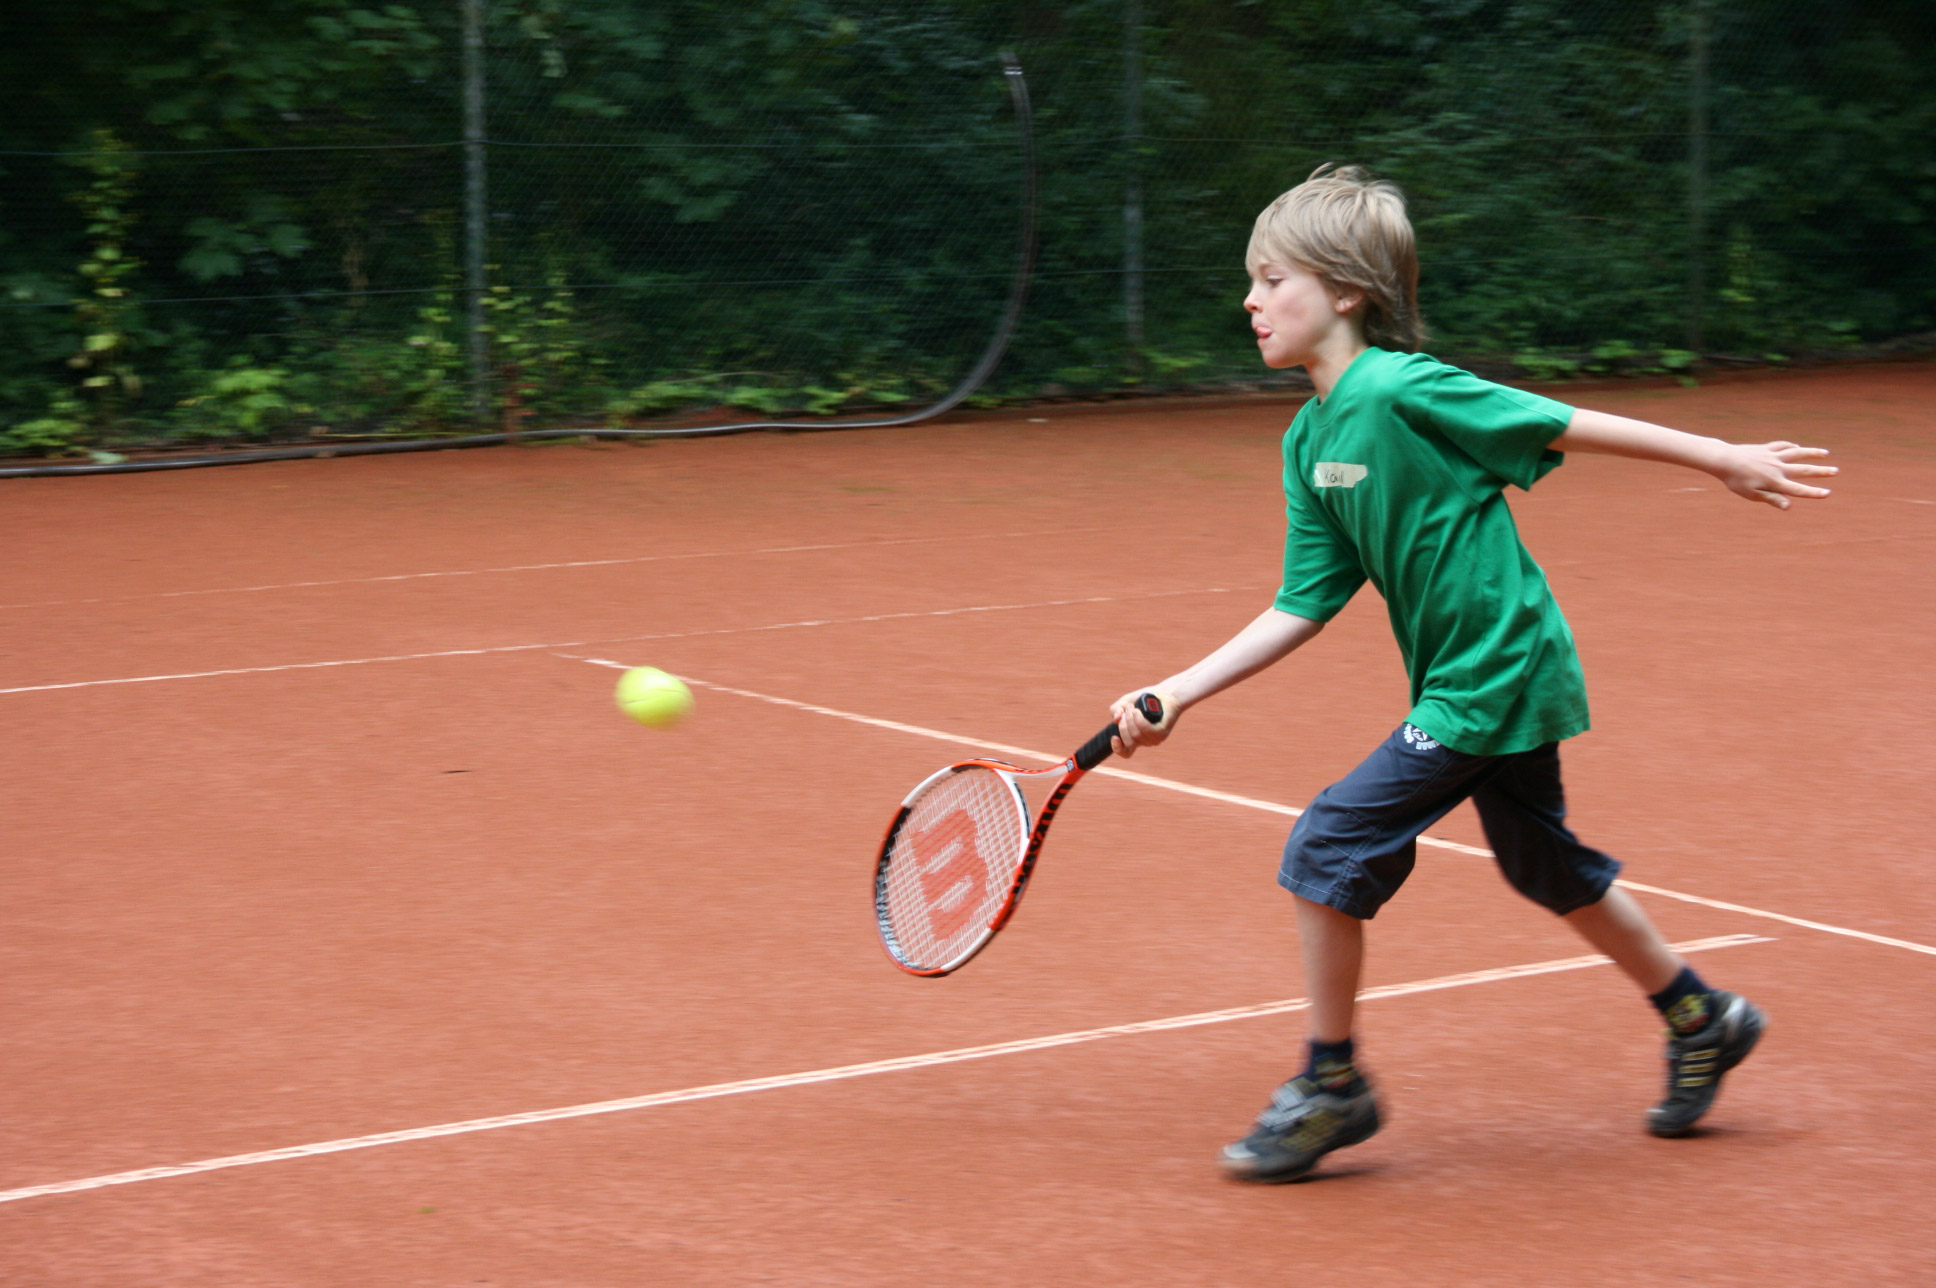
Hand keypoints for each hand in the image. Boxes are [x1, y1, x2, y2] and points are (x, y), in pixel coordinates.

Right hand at [1109, 688, 1179, 757]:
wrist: (1164, 693)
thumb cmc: (1144, 700)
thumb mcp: (1125, 703)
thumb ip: (1116, 709)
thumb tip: (1116, 719)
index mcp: (1135, 738)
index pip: (1126, 753)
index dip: (1117, 748)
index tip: (1114, 737)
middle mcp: (1145, 741)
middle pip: (1129, 742)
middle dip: (1123, 725)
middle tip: (1127, 710)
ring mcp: (1154, 738)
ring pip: (1136, 735)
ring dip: (1130, 718)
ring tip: (1133, 707)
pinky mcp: (1162, 732)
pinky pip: (1147, 730)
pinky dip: (1140, 720)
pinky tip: (1138, 711)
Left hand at [1713, 441, 1835, 508]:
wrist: (1724, 460)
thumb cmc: (1736, 481)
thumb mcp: (1752, 494)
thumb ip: (1772, 499)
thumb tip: (1789, 506)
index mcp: (1775, 481)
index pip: (1798, 489)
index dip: (1813, 492)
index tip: (1827, 493)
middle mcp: (1778, 467)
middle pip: (1803, 469)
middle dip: (1821, 471)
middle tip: (1835, 471)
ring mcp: (1773, 456)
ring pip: (1797, 453)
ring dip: (1812, 453)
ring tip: (1825, 453)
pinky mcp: (1766, 448)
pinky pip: (1782, 446)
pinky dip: (1791, 446)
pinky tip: (1797, 447)